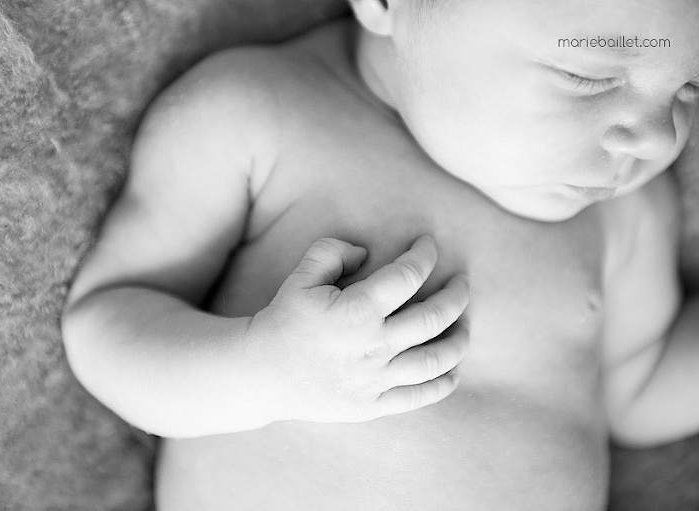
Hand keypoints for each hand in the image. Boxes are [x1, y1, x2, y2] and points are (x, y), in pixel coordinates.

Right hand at [248, 235, 469, 423]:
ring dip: (459, 339)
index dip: (424, 254)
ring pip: (436, 359)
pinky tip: (453, 370)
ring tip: (465, 326)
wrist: (262, 372)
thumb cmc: (283, 319)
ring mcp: (376, 378)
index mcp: (357, 310)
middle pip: (434, 316)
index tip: (428, 245)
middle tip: (462, 282)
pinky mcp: (373, 404)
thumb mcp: (301, 276)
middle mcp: (373, 345)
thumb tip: (367, 253)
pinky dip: (443, 383)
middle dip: (456, 294)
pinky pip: (420, 396)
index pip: (407, 275)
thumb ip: (332, 252)